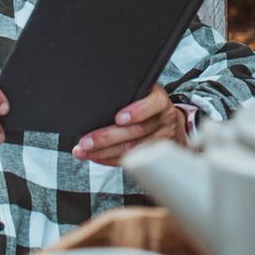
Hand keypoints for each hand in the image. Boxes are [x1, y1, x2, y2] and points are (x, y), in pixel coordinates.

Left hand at [72, 85, 186, 165]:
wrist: (168, 123)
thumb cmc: (149, 105)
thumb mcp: (144, 93)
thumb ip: (127, 95)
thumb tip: (97, 101)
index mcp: (160, 100)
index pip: (154, 103)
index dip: (137, 111)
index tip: (119, 118)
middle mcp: (162, 120)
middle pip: (137, 131)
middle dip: (108, 137)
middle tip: (87, 141)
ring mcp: (160, 139)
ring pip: (132, 148)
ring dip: (105, 152)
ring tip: (86, 151)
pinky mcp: (154, 155)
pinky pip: (132, 161)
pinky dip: (111, 159)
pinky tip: (96, 157)